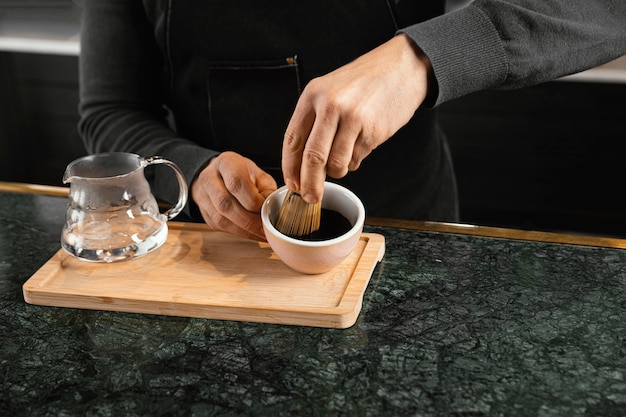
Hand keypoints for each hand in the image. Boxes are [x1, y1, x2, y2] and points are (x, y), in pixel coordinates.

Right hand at [191, 151, 276, 240]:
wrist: (220, 176)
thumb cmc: (243, 174)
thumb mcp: (258, 174)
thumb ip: (266, 189)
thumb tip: (272, 207)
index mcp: (225, 163)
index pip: (236, 182)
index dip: (252, 200)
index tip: (266, 208)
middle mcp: (209, 178)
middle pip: (225, 203)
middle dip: (249, 220)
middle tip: (266, 227)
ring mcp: (203, 196)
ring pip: (221, 219)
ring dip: (244, 229)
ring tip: (261, 233)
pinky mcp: (205, 213)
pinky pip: (220, 227)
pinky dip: (239, 233)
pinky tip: (252, 233)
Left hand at [282, 34, 433, 202]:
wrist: (402, 67)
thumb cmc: (364, 81)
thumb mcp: (330, 90)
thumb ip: (314, 122)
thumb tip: (303, 165)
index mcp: (313, 95)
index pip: (292, 139)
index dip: (290, 168)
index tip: (292, 184)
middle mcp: (331, 105)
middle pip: (312, 157)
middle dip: (310, 184)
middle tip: (310, 197)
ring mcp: (353, 118)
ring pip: (337, 164)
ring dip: (338, 171)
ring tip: (343, 158)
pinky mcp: (374, 130)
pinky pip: (357, 159)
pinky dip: (355, 160)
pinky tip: (361, 143)